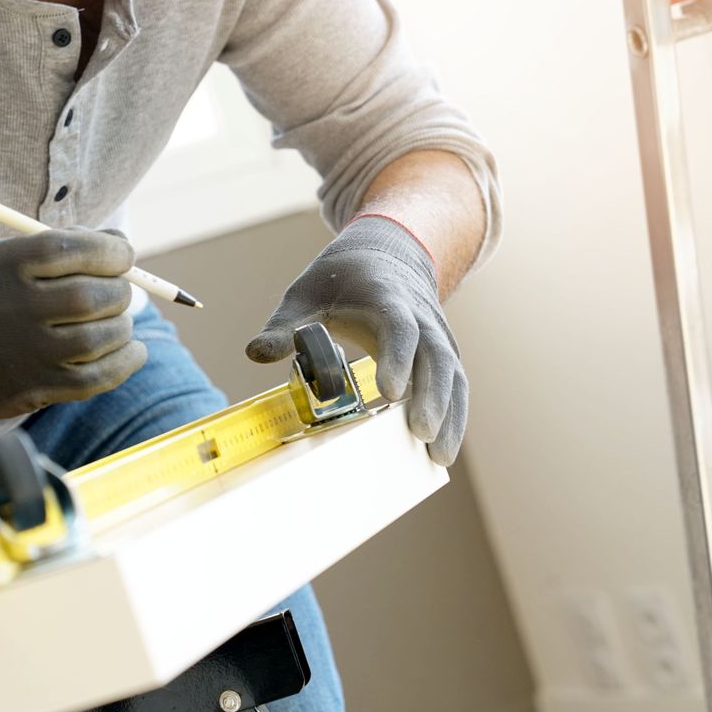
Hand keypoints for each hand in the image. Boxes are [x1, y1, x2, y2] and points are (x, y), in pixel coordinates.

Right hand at [0, 228, 147, 424]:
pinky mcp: (39, 387)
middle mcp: (17, 308)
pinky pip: (99, 377)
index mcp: (6, 265)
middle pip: (91, 296)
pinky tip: (132, 350)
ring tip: (115, 321)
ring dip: (122, 326)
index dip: (110, 251)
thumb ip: (59, 243)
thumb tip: (122, 245)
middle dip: (119, 290)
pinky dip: (126, 361)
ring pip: (101, 337)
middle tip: (118, 291)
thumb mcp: (4, 256)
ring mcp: (29, 352)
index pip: (72, 249)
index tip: (123, 255)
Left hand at [246, 214, 466, 464]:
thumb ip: (283, 325)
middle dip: (432, 396)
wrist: (386, 254)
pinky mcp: (443, 352)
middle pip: (436, 355)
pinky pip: (455, 383)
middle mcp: (420, 316)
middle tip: (421, 434)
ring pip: (452, 373)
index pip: (399, 326)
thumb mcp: (305, 293)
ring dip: (450, 414)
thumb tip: (256, 353)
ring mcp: (437, 334)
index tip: (390, 392)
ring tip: (438, 457)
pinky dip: (454, 414)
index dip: (397, 357)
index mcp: (385, 296)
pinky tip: (442, 449)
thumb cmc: (341, 277)